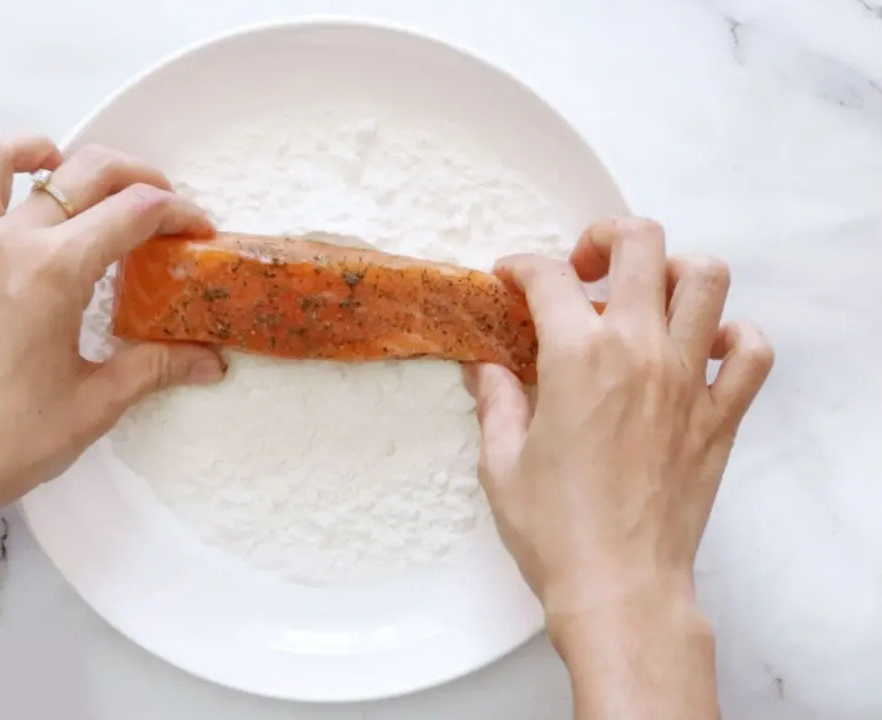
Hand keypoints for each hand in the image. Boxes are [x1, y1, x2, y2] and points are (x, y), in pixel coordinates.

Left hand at [0, 137, 224, 532]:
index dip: (177, 212)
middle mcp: (5, 246)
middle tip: (157, 201)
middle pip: (78, 171)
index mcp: (55, 269)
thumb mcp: (98, 402)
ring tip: (55, 163)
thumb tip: (207, 361)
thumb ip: (156, 367)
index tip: (197, 231)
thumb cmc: (10, 440)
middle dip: (131, 173)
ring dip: (25, 150)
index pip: (133, 212)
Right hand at [465, 218, 773, 616]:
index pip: (548, 277)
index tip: (509, 278)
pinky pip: (751, 351)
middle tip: (582, 267)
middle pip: (640, 244)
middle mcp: (639, 352)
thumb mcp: (500, 461)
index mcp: (577, 357)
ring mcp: (688, 380)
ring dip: (672, 271)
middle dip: (604, 237)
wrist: (619, 588)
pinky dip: (733, 336)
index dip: (520, 267)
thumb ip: (494, 400)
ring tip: (643, 297)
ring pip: (706, 278)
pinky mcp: (719, 416)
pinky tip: (700, 348)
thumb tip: (484, 368)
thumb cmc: (555, 532)